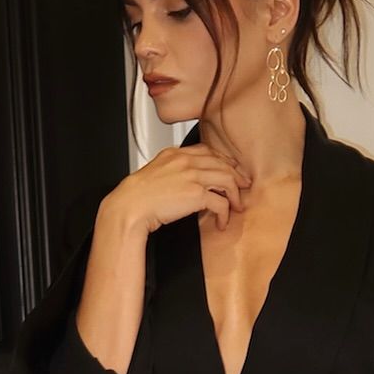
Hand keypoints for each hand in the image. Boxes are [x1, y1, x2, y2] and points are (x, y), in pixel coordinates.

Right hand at [108, 141, 252, 235]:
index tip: (231, 169)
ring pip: (227, 180)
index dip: (224, 161)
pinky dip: (224, 214)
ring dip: (234, 195)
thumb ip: (172, 171)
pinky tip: (221, 221)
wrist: (130, 207)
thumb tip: (184, 182)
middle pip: (222, 164)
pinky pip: (220, 203)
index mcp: (175, 154)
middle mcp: (186, 161)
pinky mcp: (196, 194)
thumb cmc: (138, 196)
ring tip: (235, 206)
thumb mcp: (155, 173)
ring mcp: (192, 176)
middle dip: (236, 177)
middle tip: (243, 187)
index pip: (208, 151)